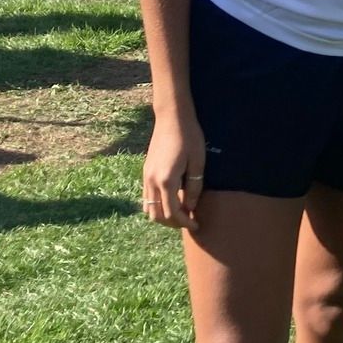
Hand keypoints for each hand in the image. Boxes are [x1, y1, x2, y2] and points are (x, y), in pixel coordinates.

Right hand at [143, 110, 207, 230]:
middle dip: (173, 223)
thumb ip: (194, 187)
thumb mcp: (197, 163)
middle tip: (189, 221)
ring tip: (180, 213)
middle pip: (157, 215)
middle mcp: (152, 181)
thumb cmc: (189, 138)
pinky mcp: (145, 172)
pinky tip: (171, 200)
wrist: (171, 118)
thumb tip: (190, 208)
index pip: (172, 213)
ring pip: (148, 208)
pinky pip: (146, 197)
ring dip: (163, 216)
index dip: (184, 222)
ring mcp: (146, 177)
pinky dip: (157, 205)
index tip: (196, 224)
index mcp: (166, 181)